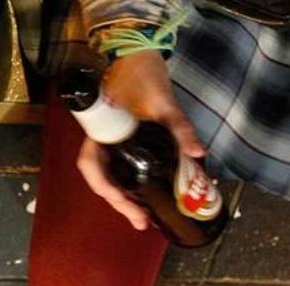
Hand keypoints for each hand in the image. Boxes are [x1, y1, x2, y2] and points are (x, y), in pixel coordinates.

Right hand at [77, 51, 203, 228]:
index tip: (124, 200)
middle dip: (120, 203)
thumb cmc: (144, 77)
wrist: (141, 59)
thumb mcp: (164, 104)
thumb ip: (180, 128)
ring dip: (125, 200)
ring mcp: (113, 145)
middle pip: (102, 180)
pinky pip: (124, 171)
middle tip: (142, 223)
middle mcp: (102, 142)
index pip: (91, 167)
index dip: (105, 188)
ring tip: (144, 219)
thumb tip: (198, 153)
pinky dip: (134, 188)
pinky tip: (148, 200)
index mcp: (101, 132)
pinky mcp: (126, 146)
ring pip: (112, 178)